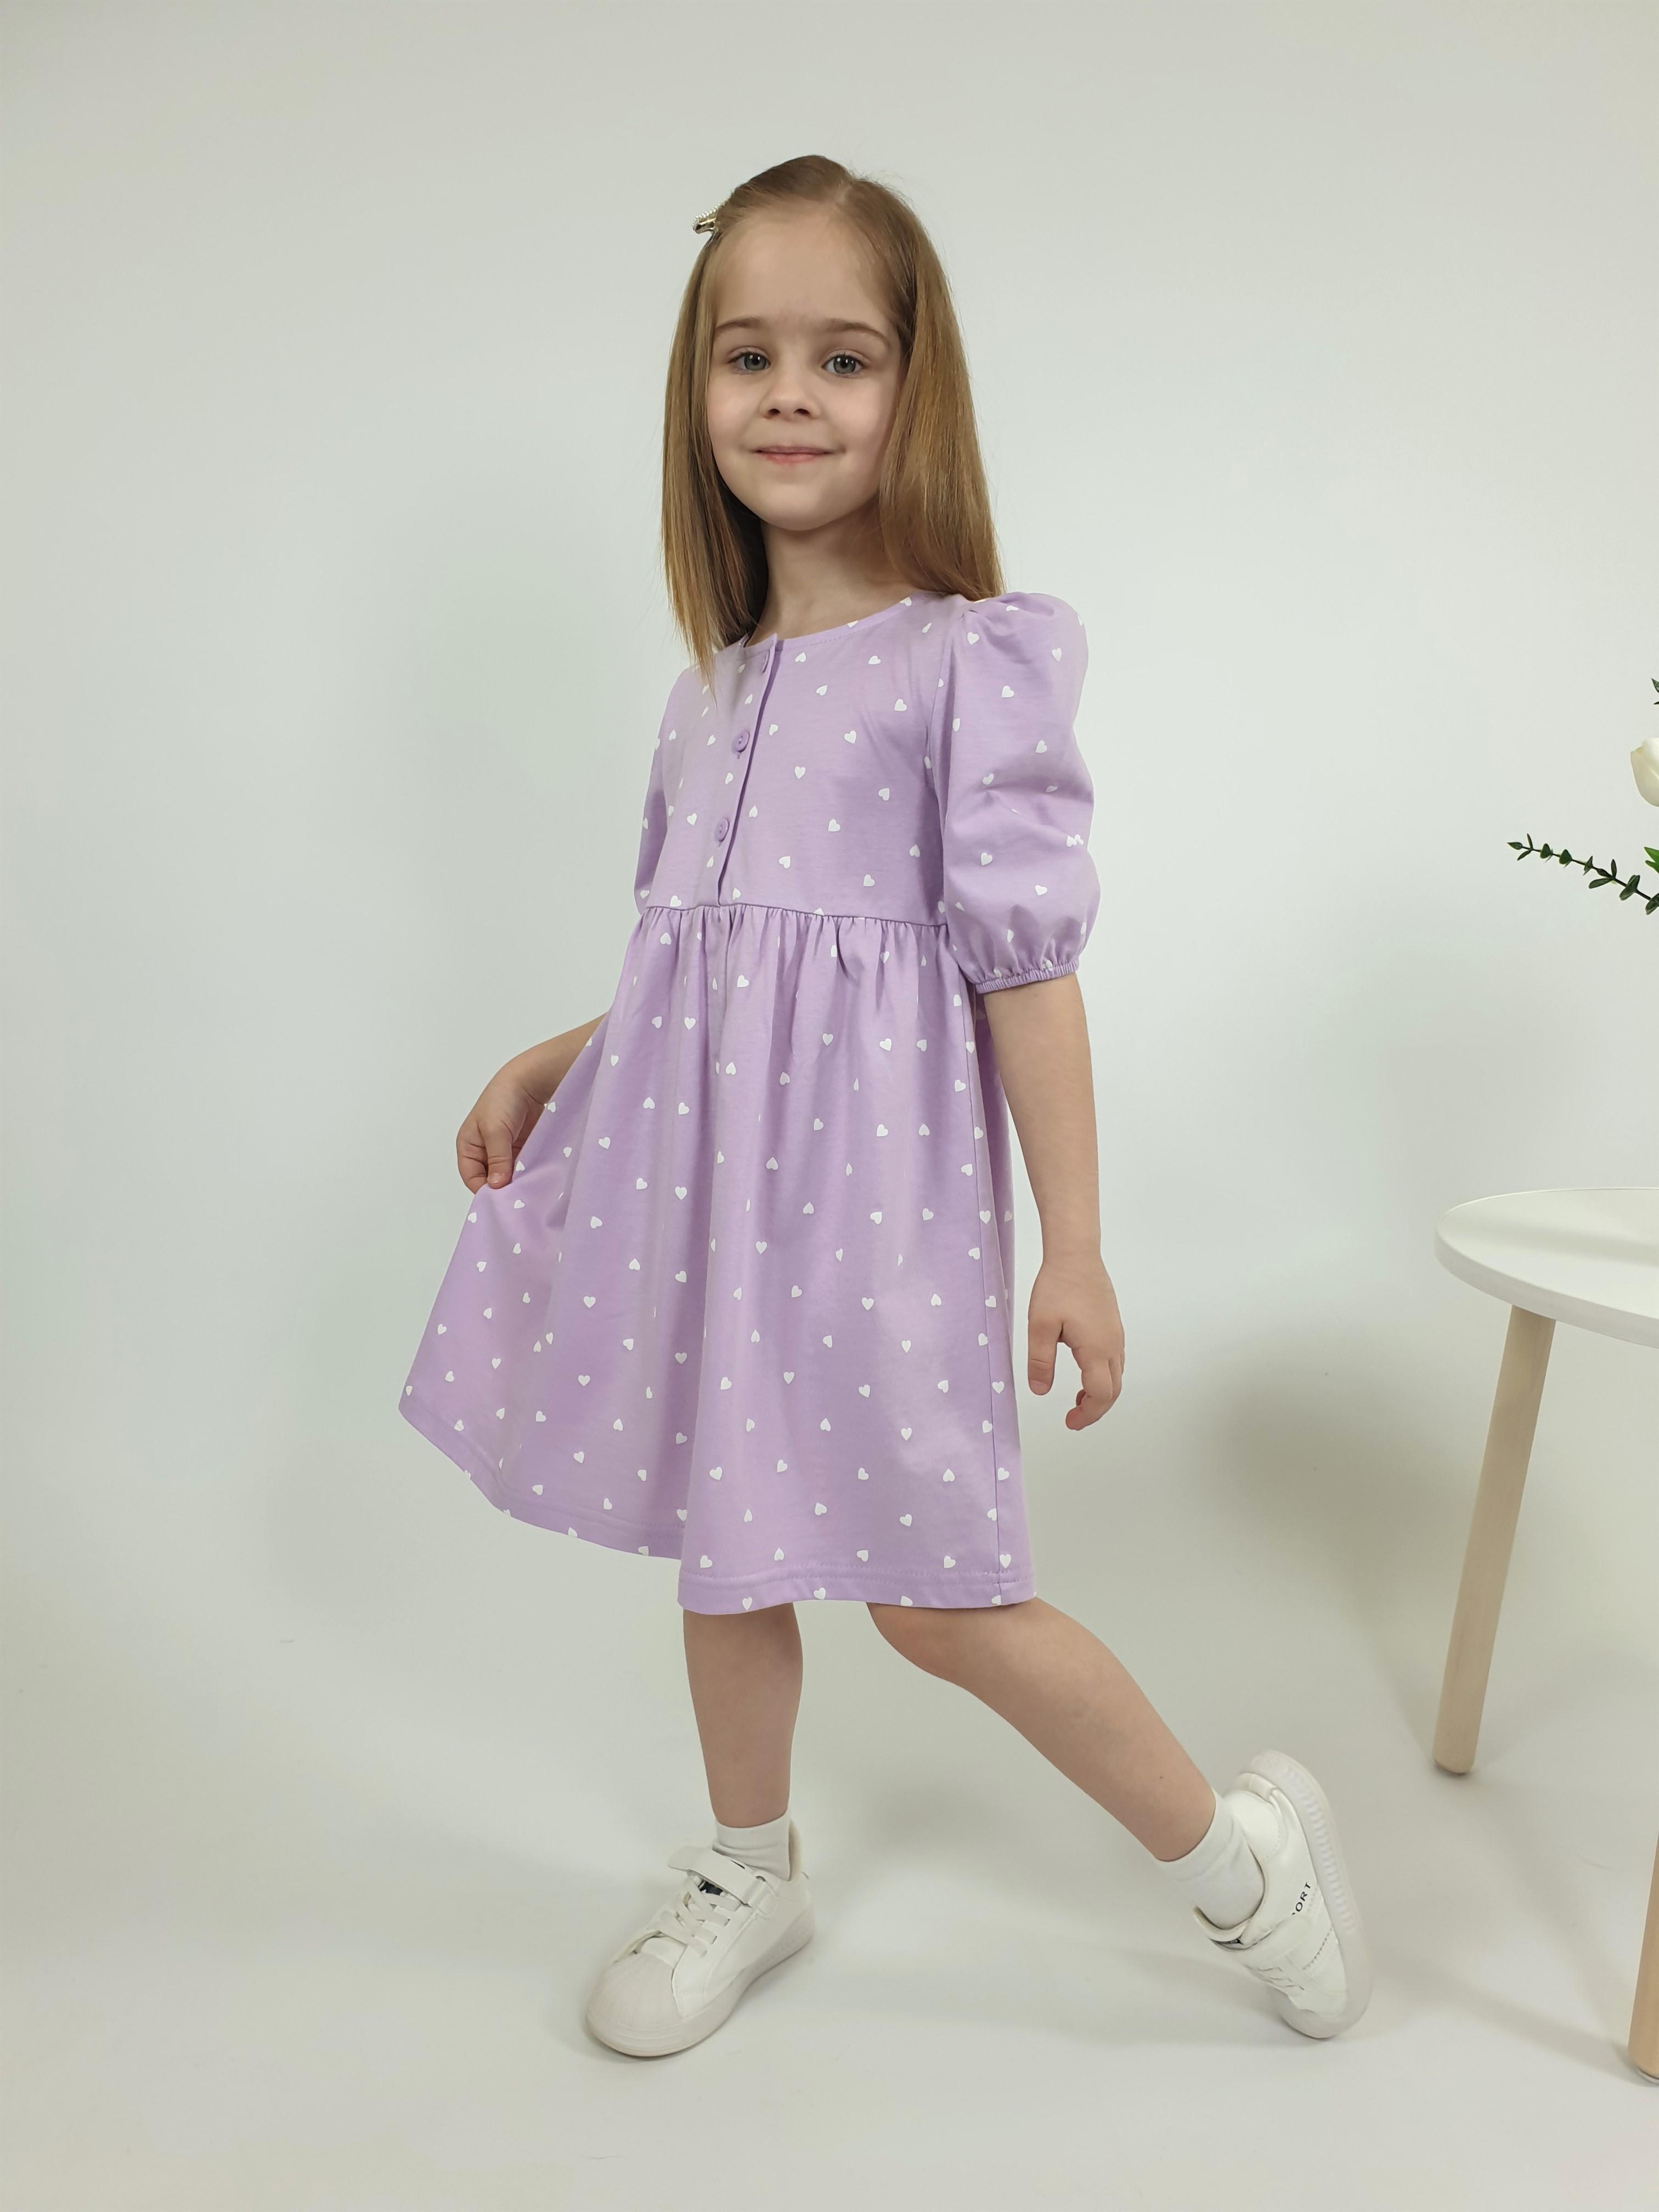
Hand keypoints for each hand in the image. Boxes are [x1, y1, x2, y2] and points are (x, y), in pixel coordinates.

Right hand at [456, 1061, 551, 1193]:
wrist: (529, 1080)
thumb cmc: (503, 1100)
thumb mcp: (495, 1130)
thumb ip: (496, 1159)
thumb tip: (496, 1186)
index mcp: (468, 1146)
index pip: (471, 1176)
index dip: (483, 1189)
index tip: (500, 1200)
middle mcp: (484, 1151)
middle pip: (489, 1179)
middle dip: (501, 1188)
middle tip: (516, 1199)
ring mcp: (503, 1151)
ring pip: (507, 1175)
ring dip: (516, 1182)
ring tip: (528, 1192)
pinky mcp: (521, 1149)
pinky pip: (521, 1167)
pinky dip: (527, 1174)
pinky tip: (536, 1181)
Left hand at [1026, 1253, 1123, 1427]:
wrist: (1076, 1255)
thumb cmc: (1057, 1286)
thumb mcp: (1040, 1326)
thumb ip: (1040, 1362)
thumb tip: (1040, 1391)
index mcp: (1096, 1350)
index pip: (1101, 1395)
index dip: (1088, 1414)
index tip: (1070, 1422)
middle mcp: (1112, 1345)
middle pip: (1114, 1390)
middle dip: (1096, 1409)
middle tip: (1073, 1418)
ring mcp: (1115, 1335)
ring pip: (1116, 1375)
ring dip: (1100, 1393)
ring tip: (1077, 1399)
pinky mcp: (1113, 1325)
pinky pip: (1114, 1361)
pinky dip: (1103, 1376)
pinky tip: (1085, 1372)